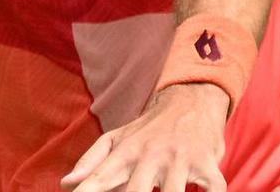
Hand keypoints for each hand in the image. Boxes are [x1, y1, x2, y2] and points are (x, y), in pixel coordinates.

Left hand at [60, 83, 228, 191]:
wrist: (192, 98)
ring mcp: (181, 158)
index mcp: (127, 151)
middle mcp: (152, 154)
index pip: (101, 179)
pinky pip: (213, 189)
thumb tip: (66, 184)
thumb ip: (91, 163)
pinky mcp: (208, 163)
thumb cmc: (150, 129)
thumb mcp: (118, 139)